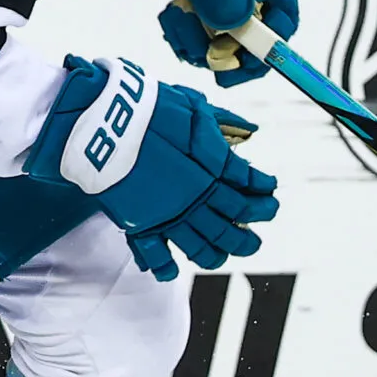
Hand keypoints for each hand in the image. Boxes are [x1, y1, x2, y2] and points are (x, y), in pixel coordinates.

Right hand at [28, 57, 277, 281]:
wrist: (106, 121)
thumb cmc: (149, 108)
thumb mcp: (192, 105)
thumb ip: (221, 121)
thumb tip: (251, 131)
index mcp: (214, 166)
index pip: (250, 184)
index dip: (264, 190)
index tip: (270, 191)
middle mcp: (198, 196)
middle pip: (233, 224)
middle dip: (248, 233)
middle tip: (256, 236)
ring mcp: (170, 214)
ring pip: (203, 246)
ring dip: (220, 253)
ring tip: (228, 254)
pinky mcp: (142, 222)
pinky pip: (155, 253)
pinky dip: (164, 266)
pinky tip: (172, 271)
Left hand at [127, 0, 298, 84]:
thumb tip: (229, 26)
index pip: (282, 27)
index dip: (263, 54)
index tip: (234, 69)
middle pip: (247, 41)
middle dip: (218, 51)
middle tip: (192, 47)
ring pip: (217, 40)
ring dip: (193, 42)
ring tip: (173, 20)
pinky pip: (195, 31)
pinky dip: (181, 32)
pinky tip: (169, 15)